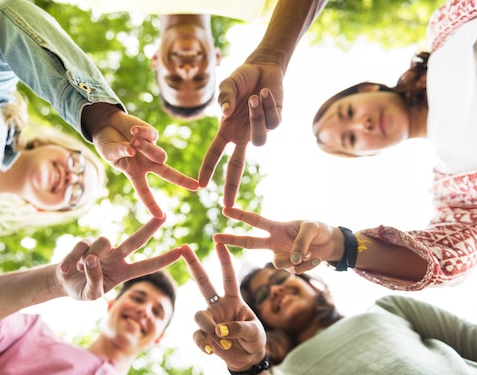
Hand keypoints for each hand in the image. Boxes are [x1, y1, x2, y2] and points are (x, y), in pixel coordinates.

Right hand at [55, 216, 181, 299]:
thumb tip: (91, 259)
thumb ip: (95, 280)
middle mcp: (116, 256)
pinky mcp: (84, 242)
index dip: (163, 260)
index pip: (146, 266)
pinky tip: (66, 270)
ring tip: (79, 270)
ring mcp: (101, 248)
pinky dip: (71, 262)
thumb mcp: (91, 294)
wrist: (64, 282)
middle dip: (150, 228)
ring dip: (90, 258)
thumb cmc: (83, 288)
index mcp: (124, 272)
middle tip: (164, 216)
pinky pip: (80, 248)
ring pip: (103, 242)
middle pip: (136, 241)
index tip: (180, 252)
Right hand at [83, 104, 198, 217]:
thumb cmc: (107, 144)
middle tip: (196, 187)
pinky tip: (133, 131)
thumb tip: (133, 149)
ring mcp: (151, 149)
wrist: (107, 125)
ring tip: (133, 141)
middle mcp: (146, 163)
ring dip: (147, 149)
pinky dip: (142, 133)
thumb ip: (119, 152)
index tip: (161, 217)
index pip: (144, 192)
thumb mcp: (109, 152)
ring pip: (159, 154)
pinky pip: (153, 136)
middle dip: (182, 180)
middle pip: (167, 173)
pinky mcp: (152, 134)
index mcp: (135, 173)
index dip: (152, 204)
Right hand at [182, 243, 265, 370]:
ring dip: (209, 327)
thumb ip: (239, 328)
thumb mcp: (254, 332)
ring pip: (199, 315)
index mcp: (234, 299)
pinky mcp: (204, 335)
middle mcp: (218, 305)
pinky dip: (204, 343)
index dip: (224, 261)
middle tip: (184, 247)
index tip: (219, 244)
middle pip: (203, 283)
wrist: (248, 358)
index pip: (228, 277)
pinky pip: (197, 335)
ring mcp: (210, 319)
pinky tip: (213, 351)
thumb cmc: (254, 339)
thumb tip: (219, 330)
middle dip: (194, 264)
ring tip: (222, 341)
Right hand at [199, 60, 282, 206]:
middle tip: (228, 205)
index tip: (201, 186)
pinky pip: (272, 122)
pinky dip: (268, 105)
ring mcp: (259, 130)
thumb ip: (224, 99)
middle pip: (236, 166)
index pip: (214, 154)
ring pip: (260, 140)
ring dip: (257, 118)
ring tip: (255, 97)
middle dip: (231, 185)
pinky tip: (265, 93)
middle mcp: (242, 135)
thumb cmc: (241, 78)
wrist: (263, 67)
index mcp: (226, 130)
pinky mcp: (276, 122)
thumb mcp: (227, 86)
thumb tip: (227, 113)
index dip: (207, 169)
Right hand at [214, 207, 341, 273]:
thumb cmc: (320, 230)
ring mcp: (281, 256)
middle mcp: (274, 242)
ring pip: (279, 264)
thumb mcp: (311, 229)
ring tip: (311, 252)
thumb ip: (299, 243)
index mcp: (277, 228)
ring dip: (297, 259)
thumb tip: (291, 260)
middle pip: (249, 243)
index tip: (225, 209)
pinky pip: (294, 270)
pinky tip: (315, 258)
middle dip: (232, 239)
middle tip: (215, 237)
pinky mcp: (291, 267)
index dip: (240, 215)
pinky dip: (307, 265)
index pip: (255, 221)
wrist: (331, 245)